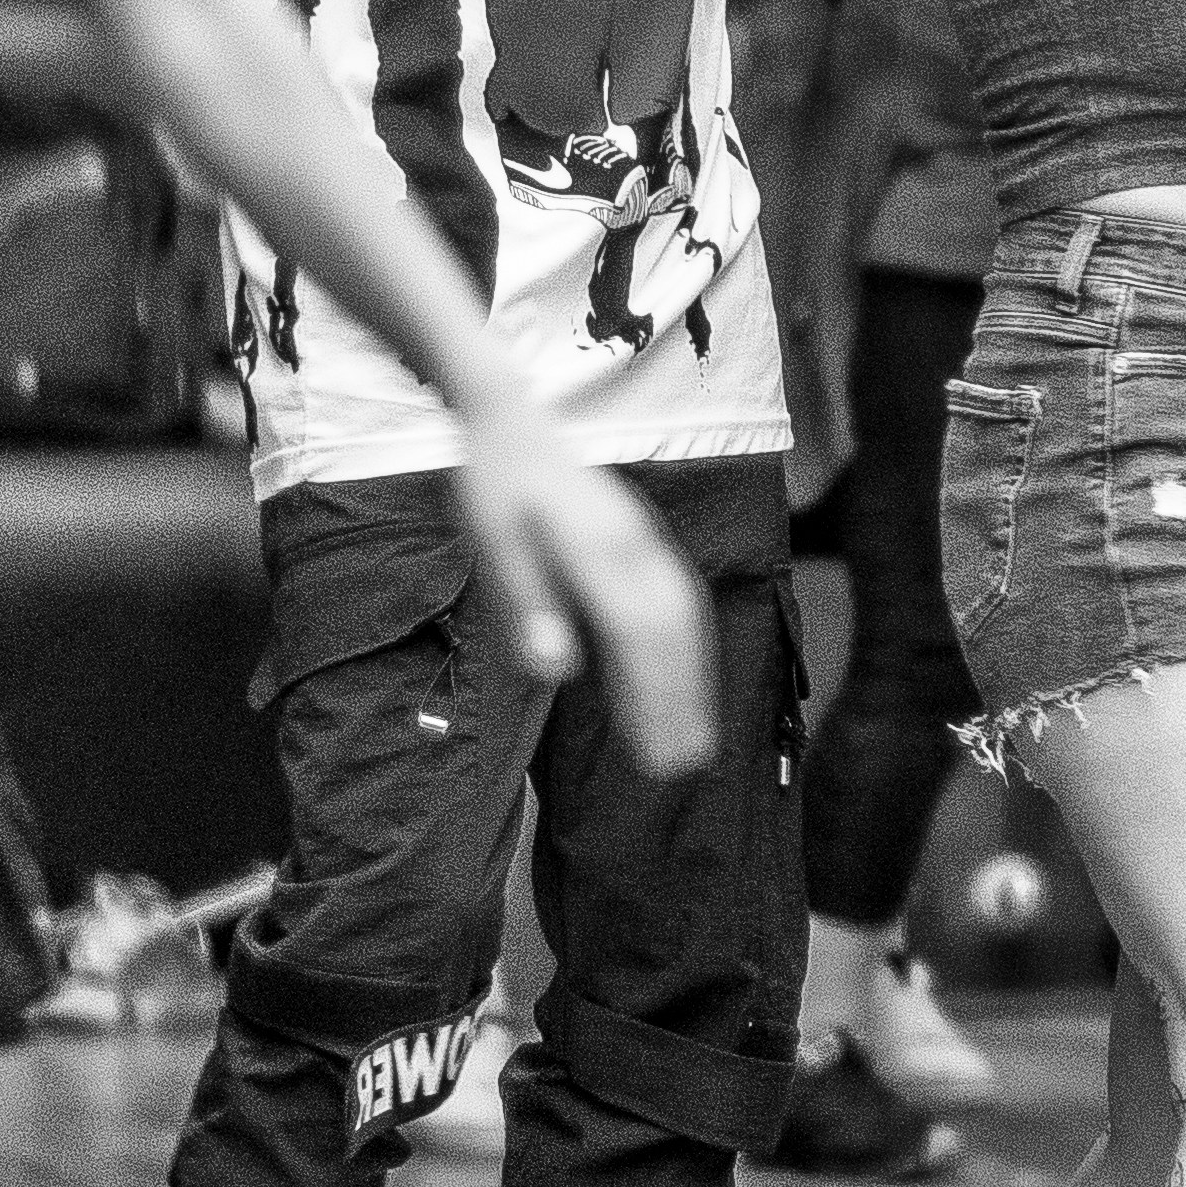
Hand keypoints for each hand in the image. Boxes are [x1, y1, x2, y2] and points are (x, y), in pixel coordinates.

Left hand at [452, 398, 718, 772]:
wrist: (509, 421)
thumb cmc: (494, 487)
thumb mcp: (494, 546)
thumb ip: (528, 606)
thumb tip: (557, 671)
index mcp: (596, 549)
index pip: (638, 635)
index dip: (654, 697)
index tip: (658, 754)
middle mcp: (634, 545)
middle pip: (672, 633)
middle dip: (682, 700)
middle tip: (681, 765)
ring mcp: (645, 541)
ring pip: (684, 618)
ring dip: (691, 680)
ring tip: (691, 739)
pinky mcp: (644, 543)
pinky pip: (678, 601)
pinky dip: (685, 649)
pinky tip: (679, 683)